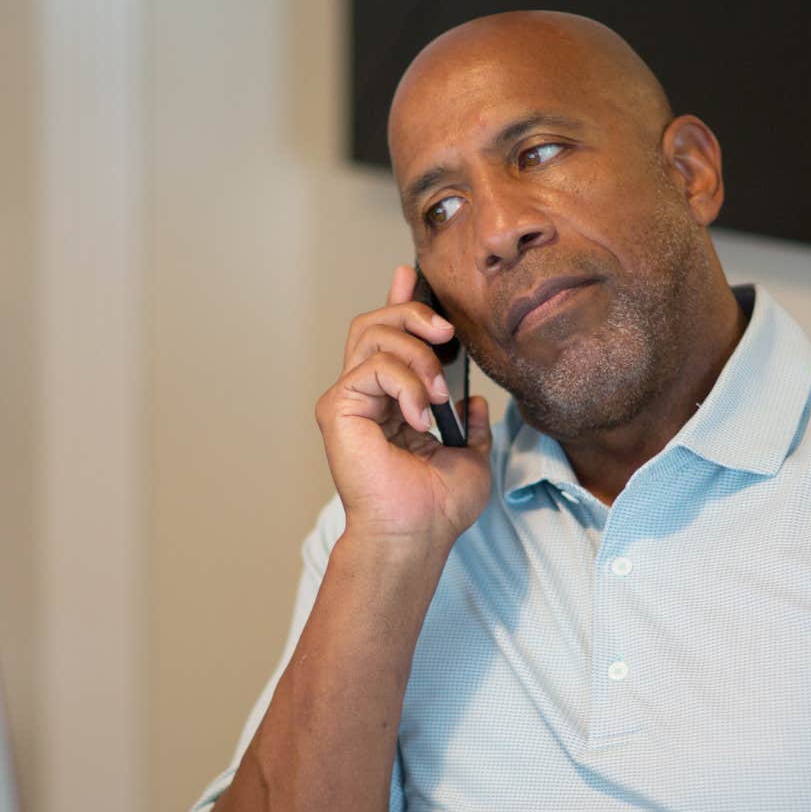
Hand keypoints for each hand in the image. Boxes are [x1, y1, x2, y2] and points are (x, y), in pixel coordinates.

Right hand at [317, 265, 492, 548]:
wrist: (417, 534)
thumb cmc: (437, 507)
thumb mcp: (470, 455)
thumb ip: (470, 423)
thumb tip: (473, 397)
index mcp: (391, 401)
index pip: (388, 339)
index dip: (399, 302)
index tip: (411, 277)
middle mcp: (364, 395)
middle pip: (375, 323)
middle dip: (414, 315)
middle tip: (447, 333)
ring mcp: (348, 399)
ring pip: (373, 335)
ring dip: (417, 356)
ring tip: (436, 396)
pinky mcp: (337, 407)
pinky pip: (373, 366)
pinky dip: (406, 384)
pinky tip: (420, 417)